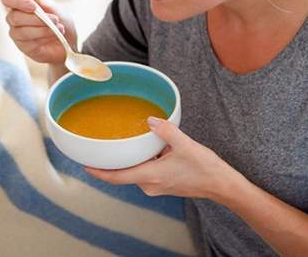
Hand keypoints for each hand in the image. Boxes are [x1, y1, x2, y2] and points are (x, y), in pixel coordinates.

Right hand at [1, 0, 77, 64]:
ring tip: (59, 27)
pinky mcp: (24, 47)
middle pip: (14, 17)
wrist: (71, 38)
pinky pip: (29, 42)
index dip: (17, 1)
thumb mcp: (52, 6)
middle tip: (55, 18)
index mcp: (19, 5)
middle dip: (36, 18)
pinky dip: (44, 37)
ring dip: (43, 28)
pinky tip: (56, 34)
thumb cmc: (60, 19)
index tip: (33, 6)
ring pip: (22, 31)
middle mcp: (14, 19)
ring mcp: (18, 34)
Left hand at [85, 117, 237, 199]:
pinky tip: (148, 148)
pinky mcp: (164, 184)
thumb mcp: (185, 145)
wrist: (222, 185)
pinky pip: (146, 172)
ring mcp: (157, 186)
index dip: (99, 173)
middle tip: (100, 149)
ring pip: (135, 172)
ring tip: (123, 144)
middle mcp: (150, 184)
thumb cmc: (205, 168)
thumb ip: (166, 130)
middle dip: (111, 163)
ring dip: (130, 160)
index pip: (117, 177)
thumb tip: (150, 120)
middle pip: (123, 174)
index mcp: (151, 176)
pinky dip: (142, 161)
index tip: (85, 166)